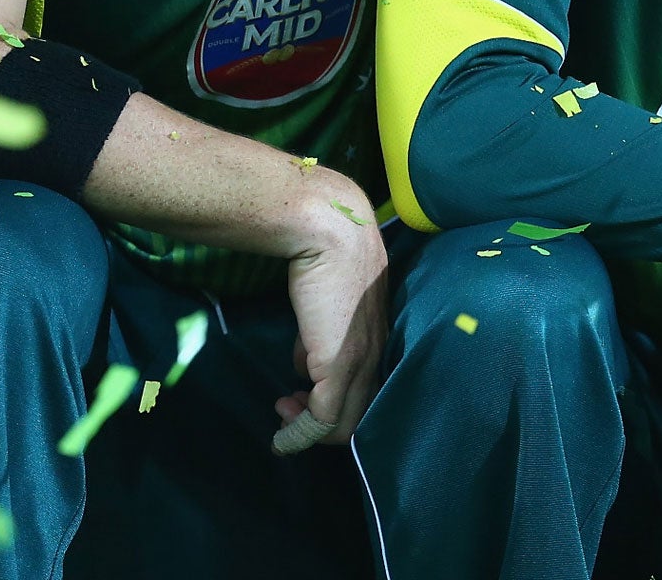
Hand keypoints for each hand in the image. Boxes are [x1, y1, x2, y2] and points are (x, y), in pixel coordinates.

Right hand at [272, 182, 387, 453]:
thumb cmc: (325, 257)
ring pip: (343, 424)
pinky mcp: (340, 364)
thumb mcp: (326, 307)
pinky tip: (283, 416)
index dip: (333, 403)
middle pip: (358, 416)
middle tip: (287, 410)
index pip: (366, 391)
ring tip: (284, 411)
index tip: (299, 397)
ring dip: (307, 429)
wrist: (329, 232)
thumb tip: (306, 366)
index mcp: (378, 337)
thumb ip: (319, 337)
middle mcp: (378, 353)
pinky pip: (324, 417)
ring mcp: (362, 361)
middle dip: (319, 423)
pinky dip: (301, 430)